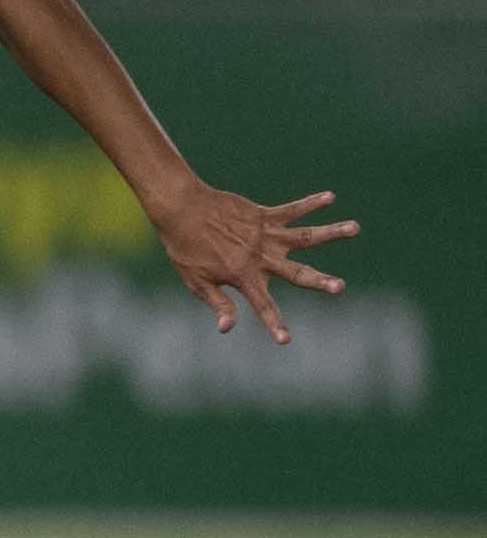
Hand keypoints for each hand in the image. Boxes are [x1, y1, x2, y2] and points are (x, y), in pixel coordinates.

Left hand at [149, 180, 354, 343]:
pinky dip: (311, 203)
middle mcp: (260, 257)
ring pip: (305, 235)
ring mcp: (265, 235)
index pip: (263, 306)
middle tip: (340, 287)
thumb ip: (218, 303)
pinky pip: (292, 209)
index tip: (286, 340)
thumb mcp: (196, 281)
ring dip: (331, 232)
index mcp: (244, 277)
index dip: (273, 324)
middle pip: (296, 272)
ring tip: (356, 228)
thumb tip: (227, 329)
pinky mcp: (264, 216)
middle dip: (319, 281)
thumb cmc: (186, 248)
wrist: (181, 209)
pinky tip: (330, 196)